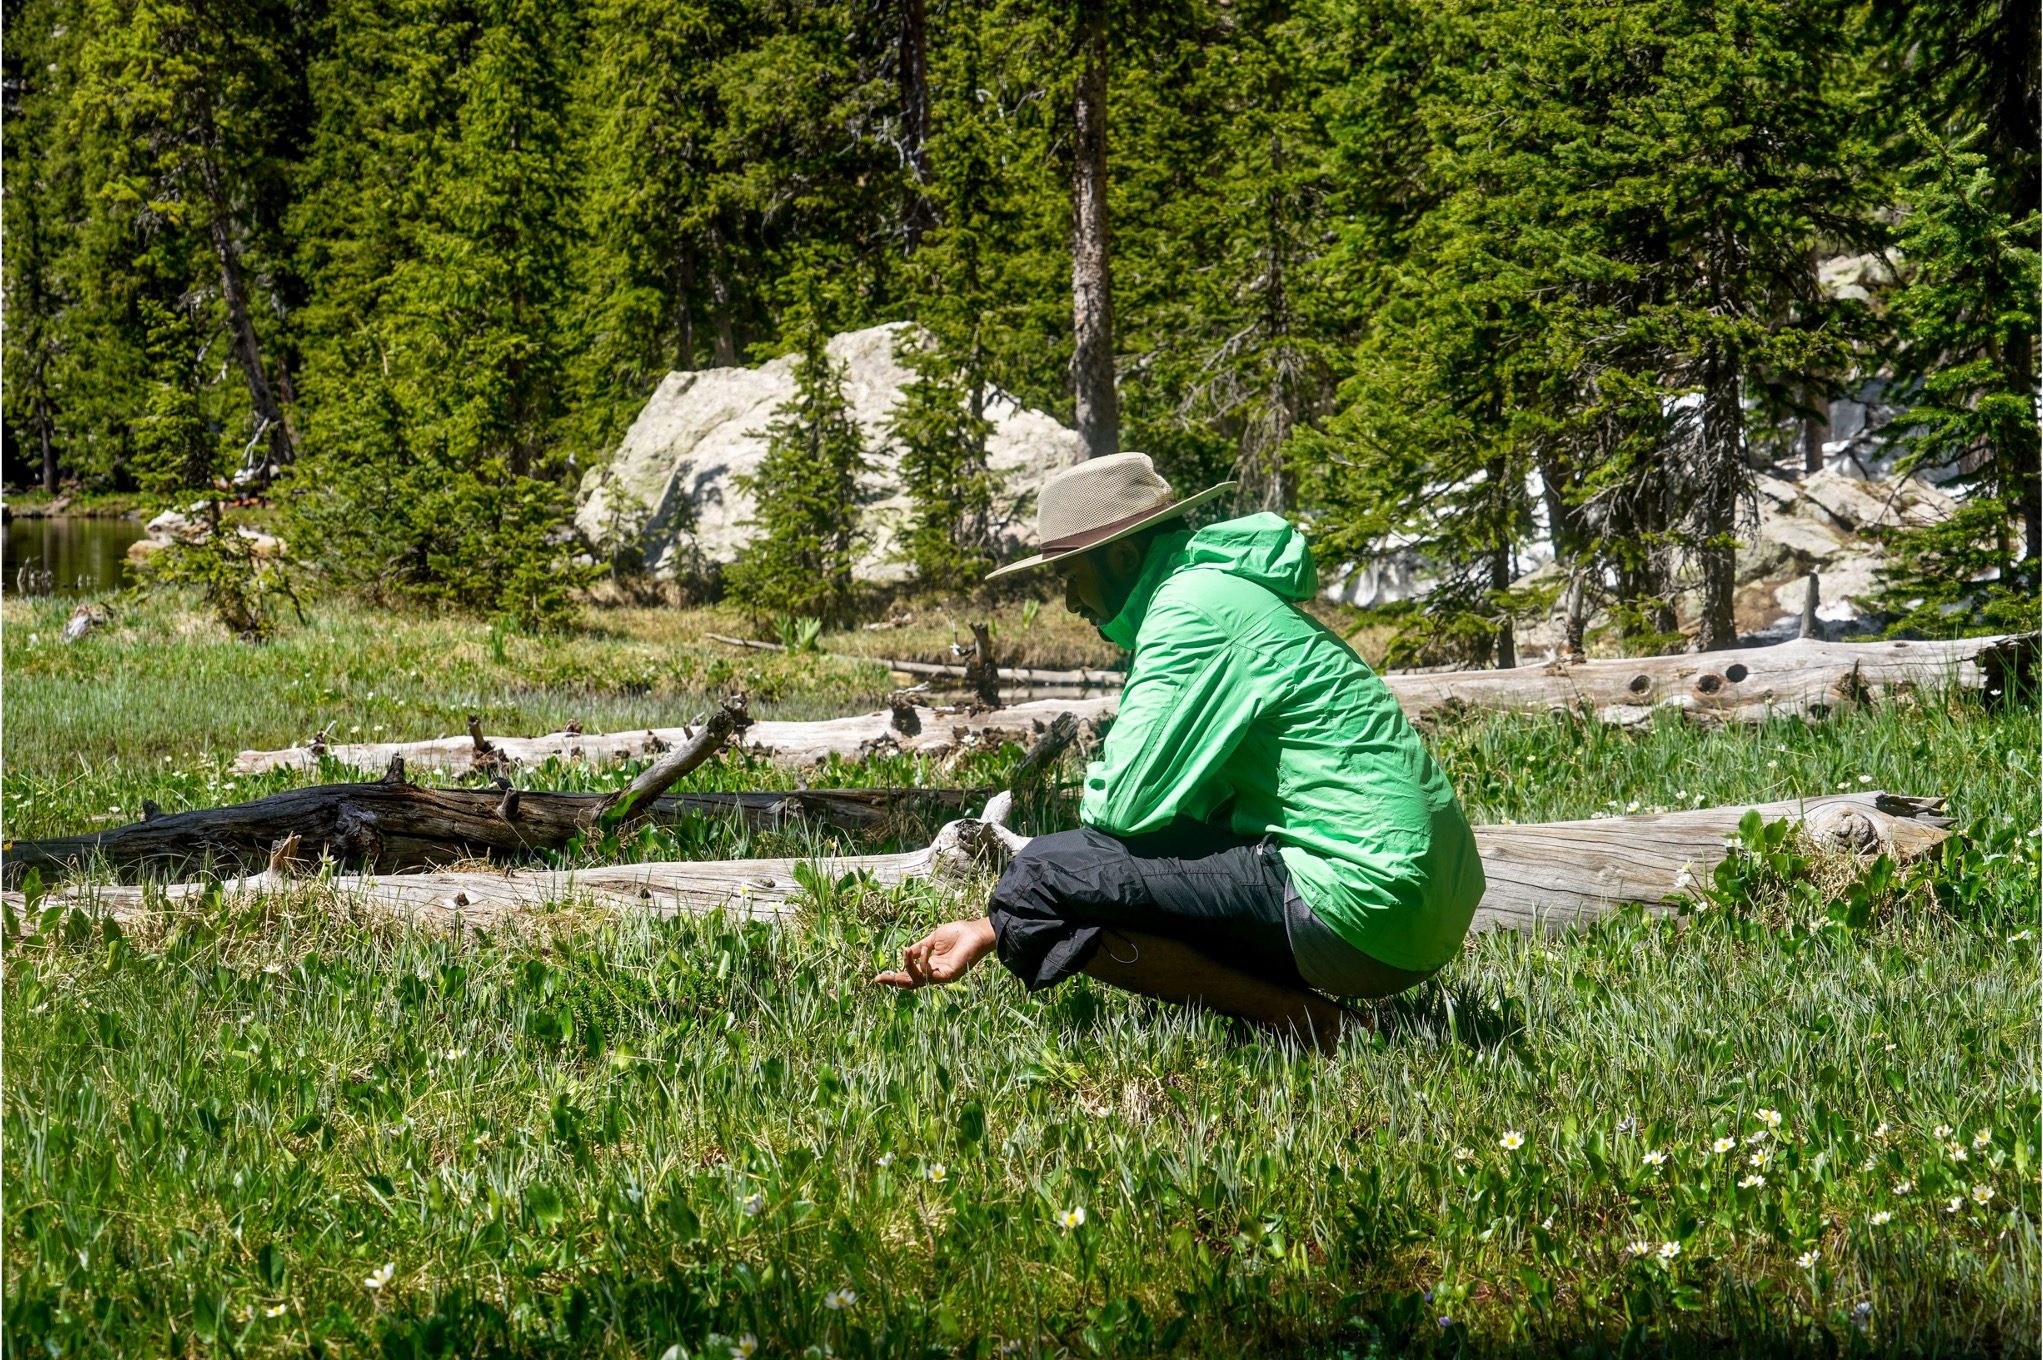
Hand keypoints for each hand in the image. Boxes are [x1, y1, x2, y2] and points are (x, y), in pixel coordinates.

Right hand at [872, 917, 996, 989]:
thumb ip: (918, 947)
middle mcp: (934, 973)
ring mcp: (941, 976)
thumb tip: (904, 952)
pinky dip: (923, 962)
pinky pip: (929, 974)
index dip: (895, 976)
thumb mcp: (932, 939)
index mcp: (930, 964)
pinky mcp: (948, 976)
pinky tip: (926, 949)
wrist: (976, 932)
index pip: (909, 974)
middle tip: (879, 979)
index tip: (878, 976)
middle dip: (894, 981)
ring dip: (908, 967)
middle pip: (910, 983)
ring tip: (906, 952)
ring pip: (917, 980)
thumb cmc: (958, 933)